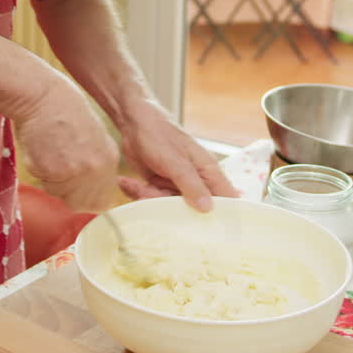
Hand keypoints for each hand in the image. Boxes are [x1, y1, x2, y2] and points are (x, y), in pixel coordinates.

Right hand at [9, 77, 119, 212]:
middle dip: (68, 193)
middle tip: (57, 170)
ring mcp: (74, 172)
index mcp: (108, 159)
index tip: (75, 188)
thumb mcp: (93, 137)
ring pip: (59, 195)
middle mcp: (95, 169)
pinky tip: (40, 151)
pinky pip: (44, 184)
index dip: (86, 197)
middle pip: (79, 203)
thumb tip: (92, 191)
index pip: (102, 201)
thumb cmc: (64, 110)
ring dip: (51, 182)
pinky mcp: (52, 171)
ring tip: (49, 154)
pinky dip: (39, 172)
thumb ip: (96, 165)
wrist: (42, 96)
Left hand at [115, 97, 237, 210]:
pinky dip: (138, 192)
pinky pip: (152, 199)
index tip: (206, 230)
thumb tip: (208, 209)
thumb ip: (191, 185)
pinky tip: (127, 182)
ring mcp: (176, 183)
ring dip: (149, 198)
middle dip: (168, 207)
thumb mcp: (175, 161)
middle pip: (191, 209)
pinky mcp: (158, 184)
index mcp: (207, 171)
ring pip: (168, 206)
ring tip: (137, 185)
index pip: (225, 199)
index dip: (221, 216)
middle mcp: (195, 180)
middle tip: (151, 193)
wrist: (132, 121)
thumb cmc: (159, 134)